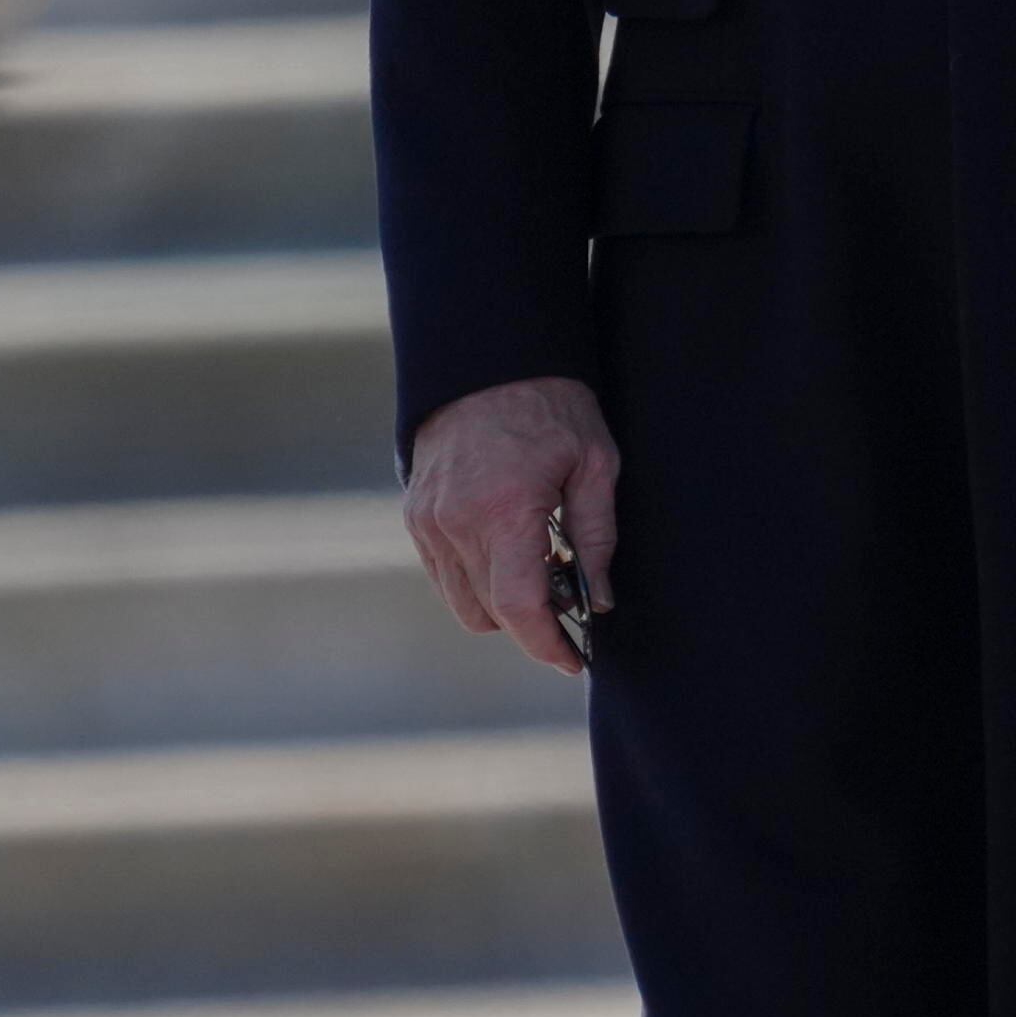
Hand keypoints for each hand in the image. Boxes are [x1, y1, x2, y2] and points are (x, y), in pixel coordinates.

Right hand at [402, 374, 618, 676]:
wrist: (486, 356)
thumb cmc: (549, 404)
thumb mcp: (593, 462)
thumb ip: (596, 536)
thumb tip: (599, 600)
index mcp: (504, 511)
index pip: (520, 609)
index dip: (548, 646)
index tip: (574, 659)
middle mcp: (456, 524)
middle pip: (491, 614)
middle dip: (532, 623)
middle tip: (569, 600)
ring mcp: (429, 521)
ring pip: (462, 602)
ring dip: (501, 606)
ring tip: (539, 571)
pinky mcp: (416, 515)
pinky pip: (444, 574)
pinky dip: (475, 580)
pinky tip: (508, 551)